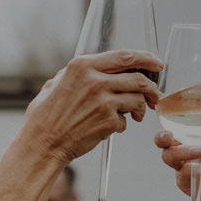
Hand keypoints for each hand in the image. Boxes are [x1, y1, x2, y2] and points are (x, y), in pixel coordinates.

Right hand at [25, 50, 162, 163]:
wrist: (43, 144)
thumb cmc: (46, 117)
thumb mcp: (56, 84)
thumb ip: (78, 74)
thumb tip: (97, 68)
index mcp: (82, 66)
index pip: (125, 56)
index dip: (147, 59)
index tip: (158, 64)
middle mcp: (94, 80)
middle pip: (139, 79)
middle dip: (152, 88)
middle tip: (155, 96)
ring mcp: (103, 101)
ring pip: (137, 99)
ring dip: (140, 108)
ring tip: (136, 115)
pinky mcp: (108, 121)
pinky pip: (126, 120)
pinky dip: (123, 124)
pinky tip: (112, 128)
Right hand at [154, 75, 200, 200]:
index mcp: (196, 134)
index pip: (172, 123)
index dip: (164, 115)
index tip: (166, 104)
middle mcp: (188, 151)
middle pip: (162, 142)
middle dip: (161, 136)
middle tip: (170, 133)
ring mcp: (189, 169)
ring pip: (169, 158)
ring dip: (181, 152)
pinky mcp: (194, 187)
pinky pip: (187, 177)